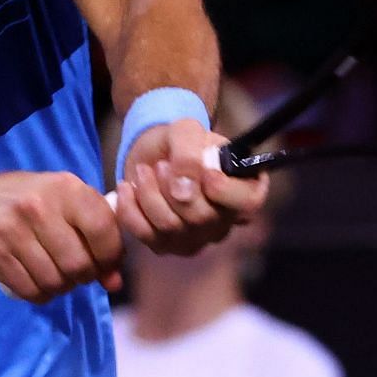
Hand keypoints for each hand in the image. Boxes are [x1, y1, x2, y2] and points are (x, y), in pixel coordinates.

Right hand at [0, 172, 124, 302]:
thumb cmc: (31, 201)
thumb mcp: (66, 202)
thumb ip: (96, 233)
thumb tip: (115, 282)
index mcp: (65, 188)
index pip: (102, 229)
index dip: (110, 256)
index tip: (105, 262)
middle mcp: (38, 207)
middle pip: (78, 264)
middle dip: (84, 276)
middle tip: (77, 270)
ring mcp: (12, 231)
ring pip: (55, 282)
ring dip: (61, 286)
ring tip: (55, 273)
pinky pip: (30, 291)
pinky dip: (40, 293)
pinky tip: (37, 279)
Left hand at [116, 120, 268, 256]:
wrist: (154, 154)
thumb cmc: (180, 142)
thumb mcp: (186, 130)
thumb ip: (189, 153)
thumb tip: (184, 190)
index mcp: (244, 188)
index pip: (247, 202)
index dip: (225, 191)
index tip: (206, 173)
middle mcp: (225, 220)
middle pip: (202, 217)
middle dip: (172, 186)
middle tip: (160, 165)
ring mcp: (197, 237)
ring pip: (171, 227)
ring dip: (149, 193)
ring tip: (143, 171)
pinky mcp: (167, 245)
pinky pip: (146, 235)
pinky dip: (130, 209)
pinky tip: (128, 188)